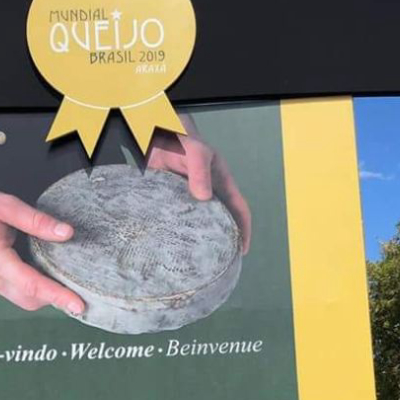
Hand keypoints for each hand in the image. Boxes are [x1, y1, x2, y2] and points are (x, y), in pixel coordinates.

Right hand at [0, 183, 84, 313]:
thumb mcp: (5, 205)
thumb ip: (36, 221)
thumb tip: (67, 233)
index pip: (31, 285)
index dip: (57, 296)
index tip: (78, 306)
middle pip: (29, 300)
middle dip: (54, 299)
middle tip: (77, 294)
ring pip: (20, 298)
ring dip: (41, 293)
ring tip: (60, 281)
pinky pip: (11, 291)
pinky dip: (27, 287)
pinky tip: (37, 271)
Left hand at [147, 116, 251, 254]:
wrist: (155, 134)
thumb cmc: (183, 141)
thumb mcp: (196, 153)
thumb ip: (200, 171)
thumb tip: (204, 197)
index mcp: (221, 185)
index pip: (239, 210)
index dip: (244, 230)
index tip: (242, 250)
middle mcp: (208, 195)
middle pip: (220, 222)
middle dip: (223, 241)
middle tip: (219, 264)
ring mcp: (189, 199)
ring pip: (198, 224)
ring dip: (199, 241)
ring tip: (195, 262)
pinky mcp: (171, 201)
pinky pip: (177, 220)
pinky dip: (177, 233)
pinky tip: (171, 247)